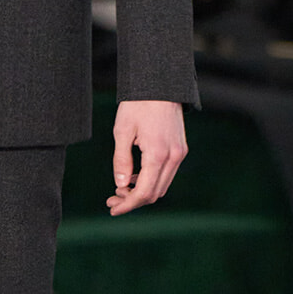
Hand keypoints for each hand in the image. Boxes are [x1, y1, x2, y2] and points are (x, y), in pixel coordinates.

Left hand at [109, 100, 186, 215]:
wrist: (160, 84)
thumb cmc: (138, 104)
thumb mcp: (122, 131)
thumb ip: (121, 160)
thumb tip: (121, 184)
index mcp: (158, 154)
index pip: (144, 192)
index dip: (128, 205)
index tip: (112, 209)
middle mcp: (173, 157)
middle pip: (155, 193)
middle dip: (133, 200)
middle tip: (112, 199)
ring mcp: (180, 153)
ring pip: (162, 185)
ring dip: (142, 191)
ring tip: (121, 188)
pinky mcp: (181, 149)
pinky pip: (166, 173)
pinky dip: (151, 180)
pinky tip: (134, 177)